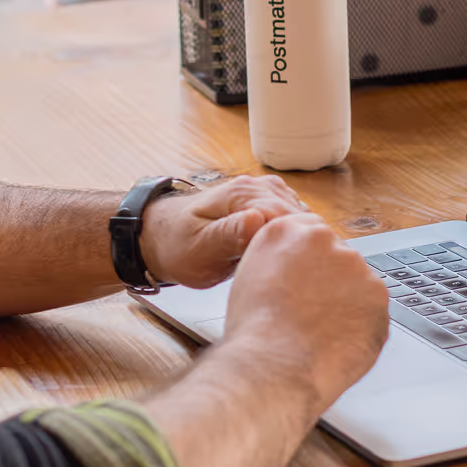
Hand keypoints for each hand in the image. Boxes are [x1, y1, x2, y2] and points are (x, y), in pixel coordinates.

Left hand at [141, 175, 307, 288]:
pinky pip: (294, 222)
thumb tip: (258, 220)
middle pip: (301, 218)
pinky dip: (295, 239)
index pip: (289, 218)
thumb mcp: (200, 248)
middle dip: (303, 246)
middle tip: (299, 278)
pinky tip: (288, 259)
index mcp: (243, 194)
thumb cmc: (178, 246)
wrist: (162, 237)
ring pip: (301, 220)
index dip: (297, 247)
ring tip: (294, 271)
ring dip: (301, 243)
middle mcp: (258, 187)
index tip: (298, 272)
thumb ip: (229, 235)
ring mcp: (265, 194)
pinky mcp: (268, 205)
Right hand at [218, 213, 390, 411]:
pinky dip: (360, 326)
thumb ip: (277, 260)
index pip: (309, 233)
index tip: (306, 281)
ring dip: (346, 303)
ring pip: (357, 284)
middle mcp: (325, 241)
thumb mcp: (249, 277)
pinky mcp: (378, 297)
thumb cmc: (255, 333)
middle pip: (337, 257)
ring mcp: (356, 268)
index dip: (308, 263)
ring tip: (319, 332)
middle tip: (310, 312)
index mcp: (287, 231)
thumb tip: (295, 268)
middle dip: (329, 282)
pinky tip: (336, 341)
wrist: (275, 366)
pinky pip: (371, 310)